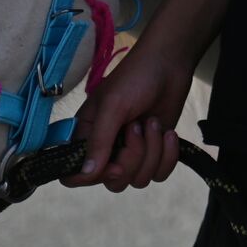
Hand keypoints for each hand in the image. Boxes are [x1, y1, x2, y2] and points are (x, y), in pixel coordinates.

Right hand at [60, 40, 193, 192]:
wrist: (170, 65)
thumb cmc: (134, 79)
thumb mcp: (112, 106)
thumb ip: (99, 141)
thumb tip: (86, 173)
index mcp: (87, 137)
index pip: (76, 175)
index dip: (92, 177)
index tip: (114, 165)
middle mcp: (107, 149)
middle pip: (114, 181)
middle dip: (132, 157)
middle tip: (137, 126)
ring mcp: (132, 153)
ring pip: (139, 179)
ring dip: (152, 151)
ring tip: (152, 122)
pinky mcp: (155, 152)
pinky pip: (160, 174)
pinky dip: (168, 156)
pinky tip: (169, 133)